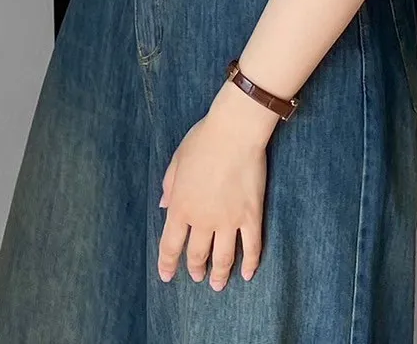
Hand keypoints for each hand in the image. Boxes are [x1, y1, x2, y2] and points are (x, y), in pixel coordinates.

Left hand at [157, 95, 274, 290]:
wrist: (234, 132)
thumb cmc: (203, 140)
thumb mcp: (177, 161)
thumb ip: (169, 186)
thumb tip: (164, 205)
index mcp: (181, 206)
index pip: (170, 245)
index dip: (167, 263)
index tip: (167, 276)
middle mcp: (203, 220)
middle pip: (198, 254)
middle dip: (196, 269)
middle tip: (197, 277)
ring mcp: (228, 220)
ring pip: (223, 258)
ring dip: (219, 274)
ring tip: (217, 285)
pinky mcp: (251, 216)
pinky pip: (252, 247)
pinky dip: (250, 263)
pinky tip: (247, 274)